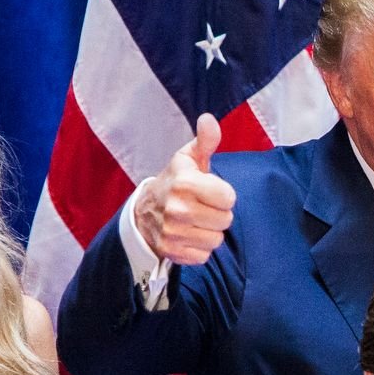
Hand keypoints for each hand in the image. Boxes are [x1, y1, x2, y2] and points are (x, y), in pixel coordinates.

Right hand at [133, 114, 235, 265]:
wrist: (144, 212)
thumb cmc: (174, 182)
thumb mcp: (188, 159)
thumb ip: (205, 141)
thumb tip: (209, 119)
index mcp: (185, 183)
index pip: (229, 198)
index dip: (223, 195)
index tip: (209, 191)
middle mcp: (178, 209)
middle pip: (226, 220)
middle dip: (218, 214)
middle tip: (202, 207)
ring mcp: (174, 232)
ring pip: (216, 240)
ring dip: (210, 232)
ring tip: (195, 221)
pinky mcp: (172, 251)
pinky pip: (204, 255)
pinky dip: (199, 248)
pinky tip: (188, 235)